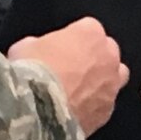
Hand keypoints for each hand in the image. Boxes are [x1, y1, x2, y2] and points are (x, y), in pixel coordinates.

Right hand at [8, 18, 128, 135]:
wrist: (39, 112)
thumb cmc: (33, 74)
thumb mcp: (24, 47)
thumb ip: (37, 44)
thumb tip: (34, 49)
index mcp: (89, 33)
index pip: (88, 28)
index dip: (72, 39)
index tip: (61, 48)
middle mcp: (107, 57)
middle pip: (107, 51)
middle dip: (93, 58)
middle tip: (71, 68)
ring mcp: (111, 85)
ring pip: (116, 77)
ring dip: (102, 80)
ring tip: (80, 89)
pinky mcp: (107, 111)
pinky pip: (106, 104)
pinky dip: (95, 105)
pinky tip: (78, 110)